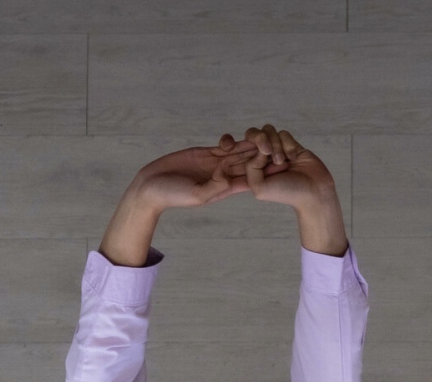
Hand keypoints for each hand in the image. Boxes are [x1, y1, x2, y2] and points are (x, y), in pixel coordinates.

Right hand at [99, 138, 261, 265]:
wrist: (151, 186)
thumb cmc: (172, 195)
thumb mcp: (195, 195)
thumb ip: (214, 187)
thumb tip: (229, 177)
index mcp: (223, 189)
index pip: (249, 179)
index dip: (264, 172)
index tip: (277, 165)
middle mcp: (222, 176)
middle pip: (247, 164)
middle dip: (262, 156)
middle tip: (279, 147)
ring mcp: (213, 164)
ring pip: (237, 152)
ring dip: (250, 145)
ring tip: (266, 137)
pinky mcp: (204, 153)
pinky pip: (223, 146)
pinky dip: (232, 141)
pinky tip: (241, 137)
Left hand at [239, 124, 345, 254]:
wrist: (313, 191)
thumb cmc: (286, 192)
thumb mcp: (259, 187)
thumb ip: (251, 167)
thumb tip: (259, 148)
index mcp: (251, 168)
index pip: (238, 148)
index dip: (232, 143)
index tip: (227, 146)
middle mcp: (262, 157)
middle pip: (252, 134)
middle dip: (259, 139)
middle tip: (267, 151)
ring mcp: (276, 149)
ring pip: (269, 131)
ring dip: (276, 145)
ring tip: (283, 162)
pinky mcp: (290, 144)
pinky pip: (284, 134)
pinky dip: (288, 145)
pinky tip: (294, 159)